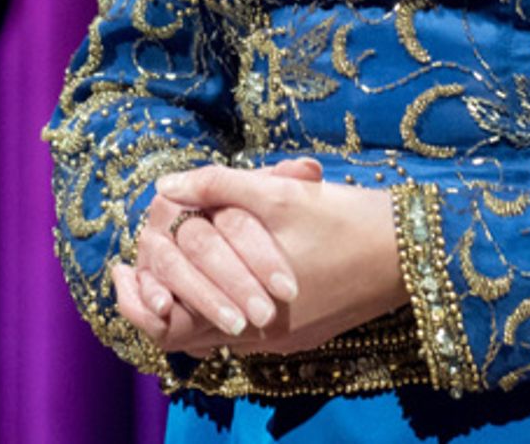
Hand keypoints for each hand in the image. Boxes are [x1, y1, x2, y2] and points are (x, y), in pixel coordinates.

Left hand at [148, 161, 407, 357]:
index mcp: (242, 307)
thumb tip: (165, 188)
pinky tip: (231, 266)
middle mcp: (256, 338)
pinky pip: (246, 326)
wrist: (410, 254)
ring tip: (180, 262)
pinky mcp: (300, 335)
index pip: (165, 325)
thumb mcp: (279, 193)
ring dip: (193, 298)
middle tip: (138, 267)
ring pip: (215, 330)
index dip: (136, 301)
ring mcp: (279, 341)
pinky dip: (226, 301)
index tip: (120, 269)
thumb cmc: (343, 219)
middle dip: (158, 299)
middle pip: (184, 333)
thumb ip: (218, 188)